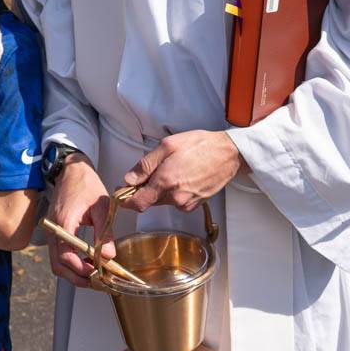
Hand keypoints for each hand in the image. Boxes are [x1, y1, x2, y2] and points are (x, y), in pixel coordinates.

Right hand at [46, 160, 113, 287]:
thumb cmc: (85, 184)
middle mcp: (52, 230)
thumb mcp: (101, 207)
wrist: (71, 170)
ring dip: (74, 272)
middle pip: (58, 266)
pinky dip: (71, 263)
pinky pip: (59, 254)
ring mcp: (51, 232)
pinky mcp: (53, 232)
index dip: (82, 269)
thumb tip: (109, 256)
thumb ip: (105, 233)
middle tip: (97, 282)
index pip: (66, 256)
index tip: (98, 274)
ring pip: (57, 263)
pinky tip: (87, 262)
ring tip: (94, 274)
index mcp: (63, 223)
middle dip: (77, 277)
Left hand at [122, 130, 242, 212]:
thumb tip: (129, 180)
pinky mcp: (195, 205)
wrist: (228, 154)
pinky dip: (173, 192)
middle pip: (149, 201)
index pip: (137, 203)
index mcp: (166, 182)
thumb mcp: (167, 145)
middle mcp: (176, 198)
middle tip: (149, 172)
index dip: (126, 200)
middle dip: (144, 190)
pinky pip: (176, 201)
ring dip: (160, 189)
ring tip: (171, 169)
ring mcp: (186, 204)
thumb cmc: (199, 146)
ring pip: (162, 201)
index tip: (121, 193)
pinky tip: (182, 176)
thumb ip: (145, 165)